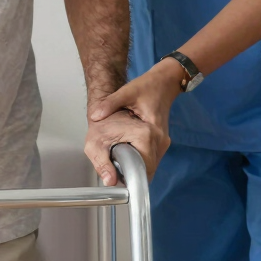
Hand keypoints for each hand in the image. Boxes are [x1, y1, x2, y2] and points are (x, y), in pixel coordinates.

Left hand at [85, 59, 183, 181]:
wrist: (165, 81)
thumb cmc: (147, 86)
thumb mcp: (126, 92)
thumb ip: (109, 104)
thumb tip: (94, 116)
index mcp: (152, 133)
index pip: (145, 166)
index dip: (131, 176)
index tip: (116, 179)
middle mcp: (160, 141)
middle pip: (147, 169)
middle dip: (130, 173)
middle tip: (112, 172)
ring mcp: (163, 142)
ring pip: (149, 165)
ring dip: (135, 167)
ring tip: (116, 163)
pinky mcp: (161, 141)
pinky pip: (150, 157)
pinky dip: (139, 159)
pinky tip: (126, 153)